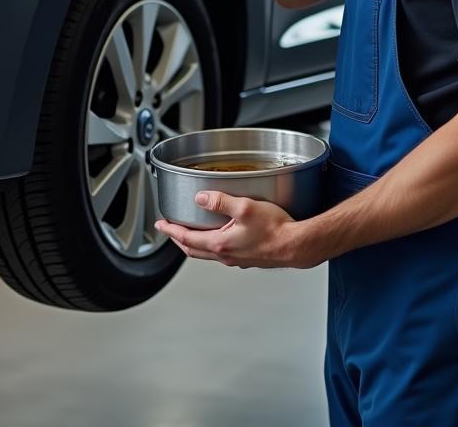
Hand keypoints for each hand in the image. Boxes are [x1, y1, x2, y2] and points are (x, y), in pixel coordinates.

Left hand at [155, 190, 316, 268]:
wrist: (297, 245)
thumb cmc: (276, 229)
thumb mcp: (245, 207)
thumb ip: (220, 201)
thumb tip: (200, 198)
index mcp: (221, 243)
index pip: (187, 238)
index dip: (171, 230)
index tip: (161, 224)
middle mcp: (226, 255)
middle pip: (193, 249)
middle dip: (178, 238)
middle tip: (169, 229)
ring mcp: (236, 259)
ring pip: (206, 253)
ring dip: (193, 243)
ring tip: (188, 232)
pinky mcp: (247, 258)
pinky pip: (221, 252)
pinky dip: (211, 244)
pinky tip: (218, 235)